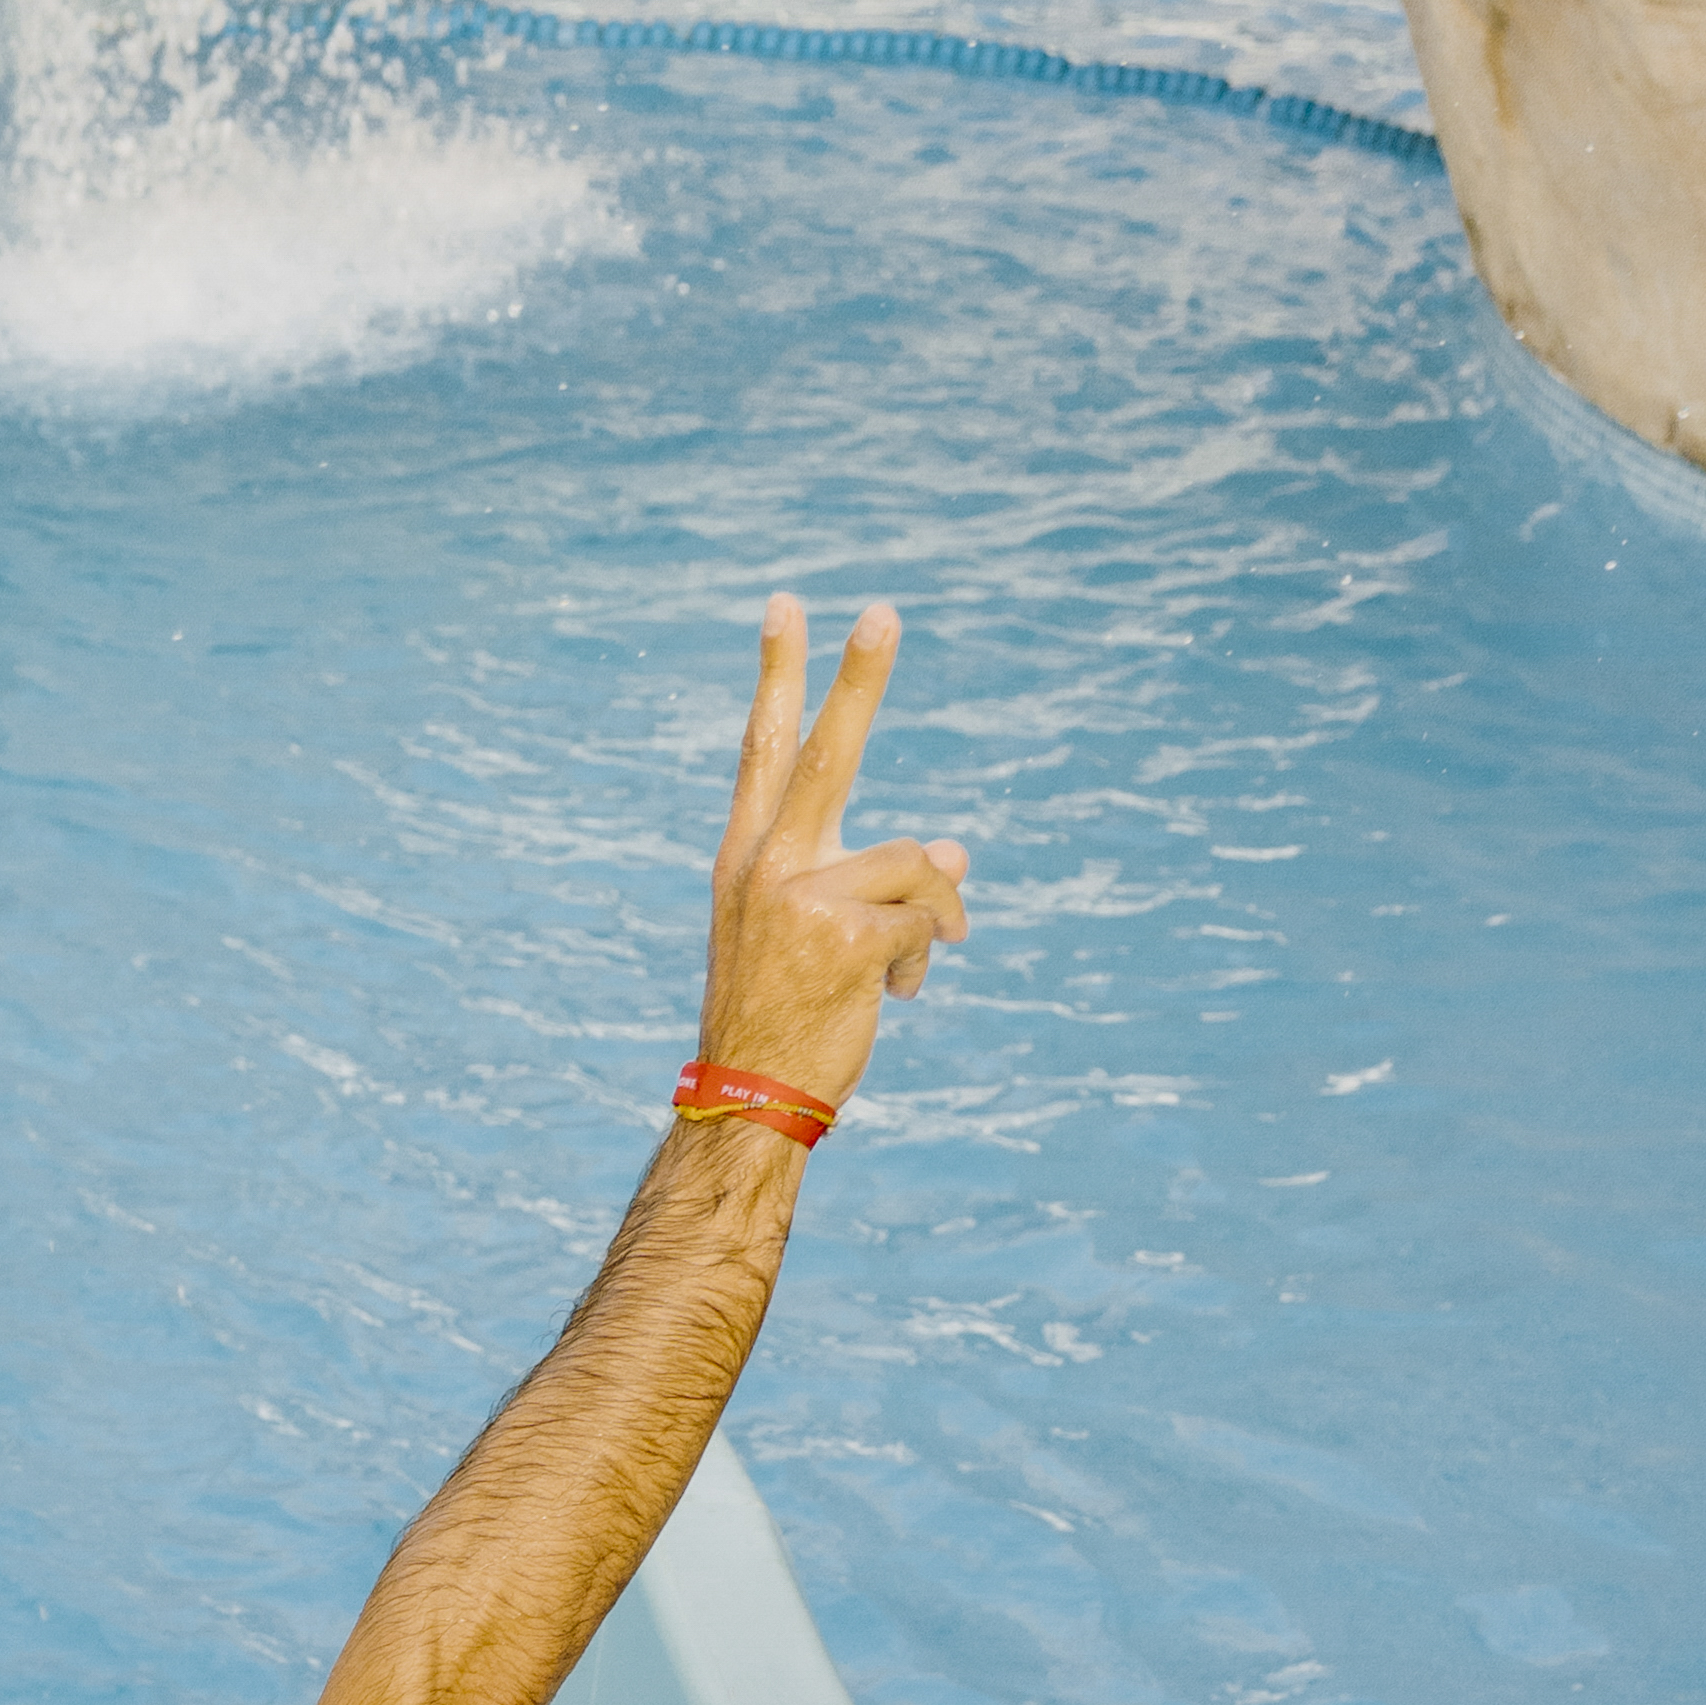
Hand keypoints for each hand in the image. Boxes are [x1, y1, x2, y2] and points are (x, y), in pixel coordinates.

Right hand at [695, 599, 969, 1114]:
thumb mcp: (816, 934)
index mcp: (747, 856)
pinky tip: (904, 989)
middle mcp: (765, 864)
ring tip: (910, 967)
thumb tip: (958, 852)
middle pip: (827, 754)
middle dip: (857, 680)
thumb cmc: (783, 1016)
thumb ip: (873, 879)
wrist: (751, 1101)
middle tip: (884, 612)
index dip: (778, 675)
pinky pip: (928, 917)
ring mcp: (801, 897)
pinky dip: (928, 954)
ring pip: (917, 859)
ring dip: (934, 914)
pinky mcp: (845, 936)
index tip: (788, 604)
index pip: (763, 748)